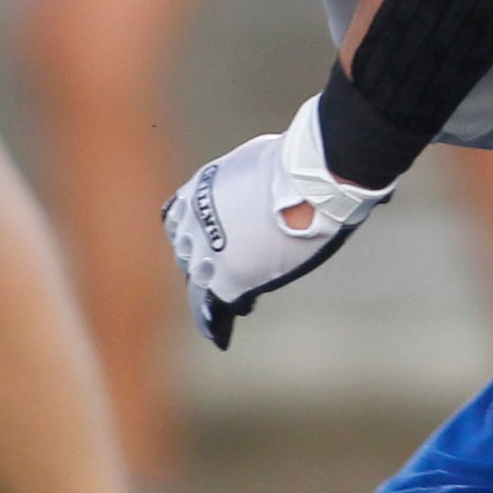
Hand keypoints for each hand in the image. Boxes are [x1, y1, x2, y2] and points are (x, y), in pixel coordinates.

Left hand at [164, 95, 392, 347]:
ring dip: (213, 289)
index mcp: (195, 194)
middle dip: (202, 262)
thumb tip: (264, 178)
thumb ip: (245, 180)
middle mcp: (192, 224)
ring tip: (222, 307)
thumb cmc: (297, 163)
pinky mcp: (231, 277)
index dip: (195, 236)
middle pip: (188, 253)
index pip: (178, 223)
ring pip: (201, 281)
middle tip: (218, 275)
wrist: (313, 179)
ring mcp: (209, 252)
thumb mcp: (254, 163)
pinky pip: (218, 305)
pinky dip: (218, 319)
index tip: (207, 245)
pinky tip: (226, 329)